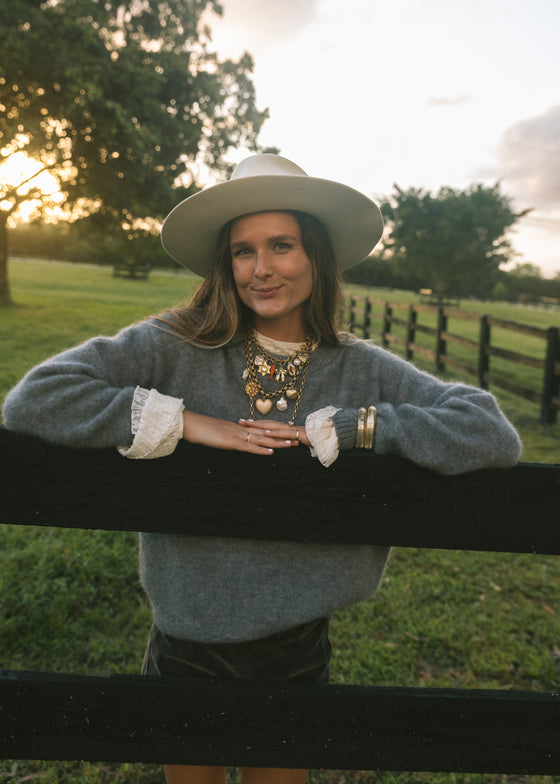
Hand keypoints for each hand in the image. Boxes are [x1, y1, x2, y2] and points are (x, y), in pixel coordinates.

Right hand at [182, 410, 302, 455]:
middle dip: (281, 437)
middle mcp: (240, 430)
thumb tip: (232, 440)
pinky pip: (248, 446)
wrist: (190, 424)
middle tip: (295, 439)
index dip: (273, 432)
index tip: (285, 433)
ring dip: (276, 443)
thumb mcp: (216, 434)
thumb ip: (226, 436)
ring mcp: (236, 435)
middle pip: (264, 433)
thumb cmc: (200, 429)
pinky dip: (260, 450)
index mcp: (237, 428)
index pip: (259, 430)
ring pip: (261, 439)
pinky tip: (271, 453)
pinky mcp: (230, 442)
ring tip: (290, 445)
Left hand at [239, 418, 309, 446]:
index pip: (267, 425)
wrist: (327, 436)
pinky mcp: (297, 434)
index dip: (255, 423)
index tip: (243, 422)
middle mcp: (286, 427)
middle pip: (267, 423)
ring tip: (248, 424)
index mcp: (284, 429)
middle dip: (253, 422)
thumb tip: (276, 443)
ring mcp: (291, 430)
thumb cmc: (311, 439)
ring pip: (273, 426)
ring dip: (260, 425)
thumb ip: (285, 440)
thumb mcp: (294, 441)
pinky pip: (284, 433)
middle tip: (239, 420)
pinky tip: (266, 432)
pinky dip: (275, 432)